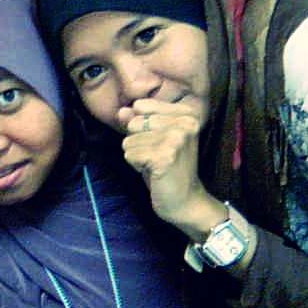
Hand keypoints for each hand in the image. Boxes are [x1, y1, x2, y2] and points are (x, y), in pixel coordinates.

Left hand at [118, 98, 210, 225]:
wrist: (186, 201)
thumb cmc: (168, 167)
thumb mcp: (153, 138)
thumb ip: (137, 120)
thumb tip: (121, 111)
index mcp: (186, 113)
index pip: (140, 106)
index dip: (141, 127)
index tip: (159, 142)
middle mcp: (185, 122)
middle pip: (134, 123)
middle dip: (138, 142)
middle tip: (158, 156)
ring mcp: (176, 138)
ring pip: (129, 140)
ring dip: (138, 156)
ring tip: (157, 164)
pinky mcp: (164, 156)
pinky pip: (129, 155)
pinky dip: (136, 166)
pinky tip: (155, 172)